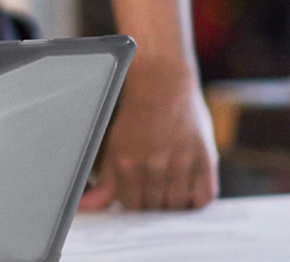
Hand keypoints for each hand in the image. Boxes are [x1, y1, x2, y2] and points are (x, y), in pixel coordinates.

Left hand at [80, 57, 217, 210]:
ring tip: (169, 185)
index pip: (131, 206)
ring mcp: (180, 162)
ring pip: (177, 205)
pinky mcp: (205, 158)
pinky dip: (197, 198)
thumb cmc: (135, 113)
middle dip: (153, 202)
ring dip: (173, 202)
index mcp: (124, 162)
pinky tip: (189, 187)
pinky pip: (204, 197)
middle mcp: (152, 164)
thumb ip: (105, 183)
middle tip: (153, 188)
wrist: (160, 80)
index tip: (137, 196)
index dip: (134, 202)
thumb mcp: (113, 146)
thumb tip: (84, 208)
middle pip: (154, 208)